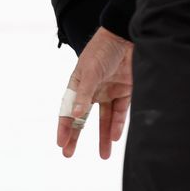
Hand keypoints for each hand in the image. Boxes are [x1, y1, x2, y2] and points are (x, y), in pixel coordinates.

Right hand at [58, 27, 133, 158]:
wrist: (128, 34)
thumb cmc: (103, 49)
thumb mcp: (90, 72)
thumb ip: (84, 95)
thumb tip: (75, 116)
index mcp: (77, 85)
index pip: (68, 111)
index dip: (64, 128)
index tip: (61, 144)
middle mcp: (92, 91)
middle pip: (82, 119)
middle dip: (76, 136)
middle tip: (69, 155)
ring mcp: (109, 92)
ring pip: (104, 120)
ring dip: (103, 137)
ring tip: (104, 156)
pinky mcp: (126, 92)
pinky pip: (121, 112)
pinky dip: (118, 125)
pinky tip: (114, 137)